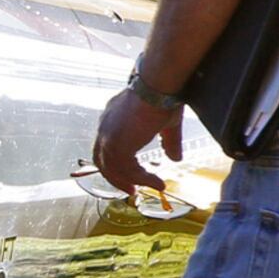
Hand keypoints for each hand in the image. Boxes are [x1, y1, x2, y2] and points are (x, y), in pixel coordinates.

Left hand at [93, 83, 182, 198]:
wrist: (158, 87)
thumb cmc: (163, 98)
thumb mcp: (166, 124)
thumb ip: (168, 142)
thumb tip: (176, 158)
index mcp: (111, 121)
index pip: (105, 149)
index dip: (115, 165)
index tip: (128, 176)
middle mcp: (105, 129)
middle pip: (103, 162)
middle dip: (117, 178)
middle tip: (132, 189)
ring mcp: (108, 138)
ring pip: (114, 169)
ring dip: (131, 181)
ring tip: (149, 187)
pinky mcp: (117, 145)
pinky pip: (127, 170)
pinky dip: (141, 178)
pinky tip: (156, 182)